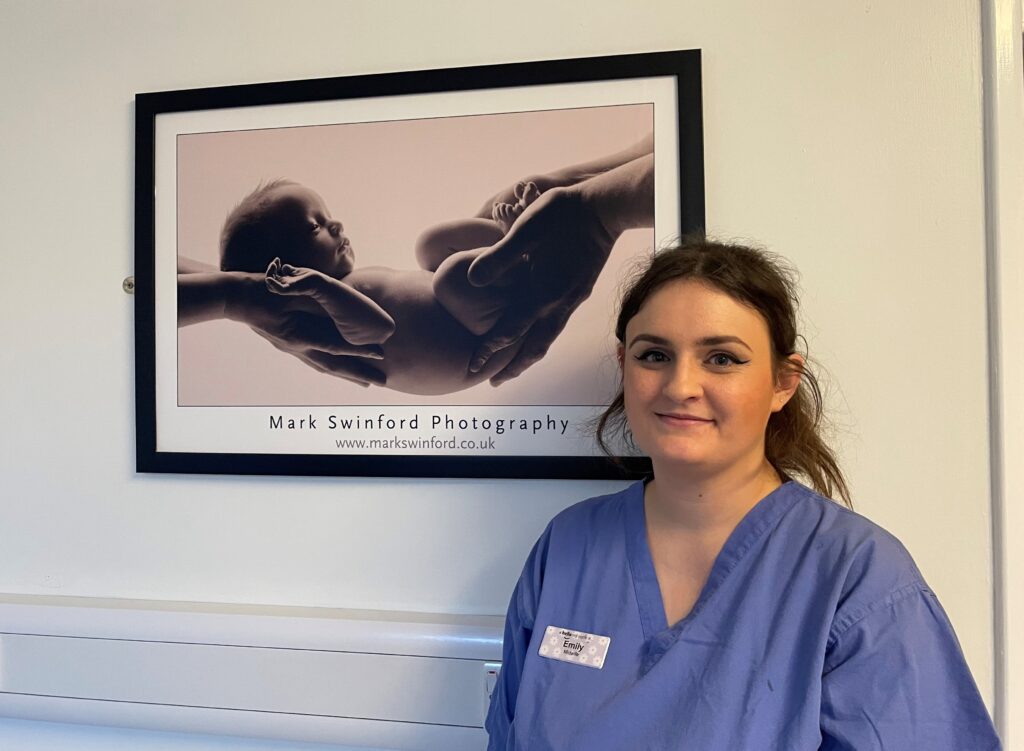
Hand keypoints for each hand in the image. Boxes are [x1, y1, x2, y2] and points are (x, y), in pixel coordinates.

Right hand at [224, 274, 385, 385]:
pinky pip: (313, 361)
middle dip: (359, 374)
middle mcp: (296, 347)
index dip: (357, 351)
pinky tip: (338, 371)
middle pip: (333, 366)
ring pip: (324, 367)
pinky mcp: (289, 346)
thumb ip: (309, 298)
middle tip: (383, 382)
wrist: (236, 296)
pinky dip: (329, 368)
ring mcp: (292, 348)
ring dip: (346, 374)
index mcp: (297, 335)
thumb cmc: (263, 289)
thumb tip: (333, 304)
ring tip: (367, 382)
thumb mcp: (289, 291)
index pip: (334, 346)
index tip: (379, 354)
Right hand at [264, 258, 326, 295]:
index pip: (272, 277)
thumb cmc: (310, 278)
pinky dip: (273, 284)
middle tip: (275, 261)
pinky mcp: (292, 289)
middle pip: (270, 281)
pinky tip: (270, 278)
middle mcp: (285, 285)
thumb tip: (283, 267)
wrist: (320, 283)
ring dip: (269, 274)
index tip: (277, 259)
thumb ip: (290, 270)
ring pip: (271, 286)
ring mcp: (288, 287)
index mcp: (285, 282)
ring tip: (274, 265)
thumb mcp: (297, 272)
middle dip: (270, 269)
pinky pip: (279, 289)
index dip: (272, 268)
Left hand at [466, 186, 616, 383]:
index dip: (491, 348)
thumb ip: (501, 255)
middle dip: (511, 366)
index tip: (474, 365)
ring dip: (527, 357)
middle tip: (493, 382)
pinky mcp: (577, 292)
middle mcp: (559, 303)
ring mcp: (571, 300)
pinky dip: (541, 339)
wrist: (603, 208)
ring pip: (547, 339)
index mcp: (544, 291)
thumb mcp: (527, 229)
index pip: (512, 329)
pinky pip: (556, 326)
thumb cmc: (563, 213)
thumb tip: (472, 279)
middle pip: (533, 346)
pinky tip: (535, 337)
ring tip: (512, 369)